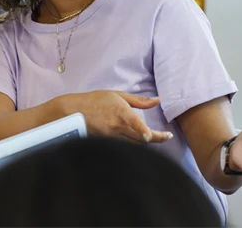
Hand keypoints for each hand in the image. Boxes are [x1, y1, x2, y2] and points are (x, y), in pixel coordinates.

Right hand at [57, 91, 172, 143]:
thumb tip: (158, 100)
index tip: (150, 136)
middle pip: (140, 138)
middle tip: (167, 136)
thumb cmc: (95, 101)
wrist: (73, 113)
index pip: (134, 123)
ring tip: (157, 138)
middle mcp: (116, 127)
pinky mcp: (106, 144)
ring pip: (134, 145)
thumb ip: (139, 100)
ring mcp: (111, 138)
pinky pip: (123, 147)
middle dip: (156, 139)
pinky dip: (133, 145)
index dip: (143, 131)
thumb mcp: (118, 95)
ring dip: (145, 142)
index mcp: (121, 113)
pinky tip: (138, 142)